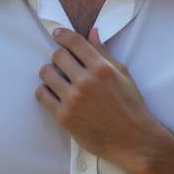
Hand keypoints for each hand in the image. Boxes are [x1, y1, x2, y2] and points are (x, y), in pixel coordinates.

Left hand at [35, 28, 162, 169]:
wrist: (132, 139)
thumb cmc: (130, 107)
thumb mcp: (123, 75)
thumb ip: (105, 53)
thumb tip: (92, 33)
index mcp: (101, 68)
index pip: (75, 42)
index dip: (63, 35)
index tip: (57, 34)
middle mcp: (86, 81)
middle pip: (58, 55)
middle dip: (59, 56)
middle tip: (63, 64)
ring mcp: (73, 99)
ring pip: (46, 73)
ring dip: (50, 73)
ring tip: (57, 79)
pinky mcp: (64, 117)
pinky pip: (42, 95)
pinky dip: (44, 91)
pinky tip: (52, 93)